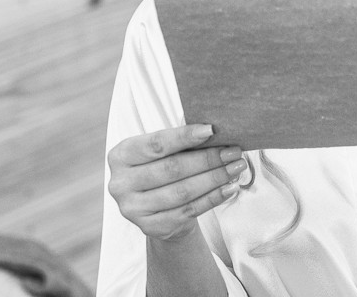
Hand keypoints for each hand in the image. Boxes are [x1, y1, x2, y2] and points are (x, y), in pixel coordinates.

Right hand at [107, 123, 246, 240]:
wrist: (159, 209)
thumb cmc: (164, 169)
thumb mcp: (162, 152)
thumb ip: (179, 142)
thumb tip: (213, 132)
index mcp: (120, 156)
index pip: (156, 144)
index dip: (184, 137)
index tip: (211, 130)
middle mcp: (121, 183)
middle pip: (172, 169)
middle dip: (207, 159)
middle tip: (234, 151)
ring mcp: (133, 209)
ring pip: (182, 191)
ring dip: (214, 178)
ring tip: (236, 167)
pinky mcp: (151, 227)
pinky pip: (189, 210)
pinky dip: (213, 198)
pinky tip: (230, 188)